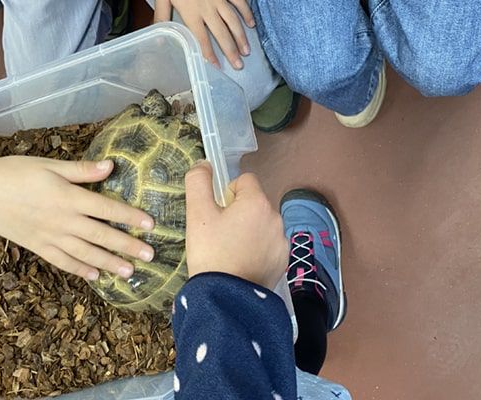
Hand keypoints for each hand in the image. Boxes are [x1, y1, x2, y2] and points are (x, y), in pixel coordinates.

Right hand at [0, 143, 155, 280]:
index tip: (151, 225)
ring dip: (109, 263)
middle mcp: (62, 221)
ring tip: (129, 273)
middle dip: (127, 247)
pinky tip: (95, 275)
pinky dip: (80, 269)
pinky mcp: (37, 246)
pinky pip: (62, 261)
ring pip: (85, 253)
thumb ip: (81, 170)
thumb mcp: (50, 165)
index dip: (130, 217)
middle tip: (150, 257)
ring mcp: (49, 237)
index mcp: (68, 197)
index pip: (107, 209)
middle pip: (101, 235)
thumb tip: (111, 166)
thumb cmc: (16, 171)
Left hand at [155, 0, 255, 69]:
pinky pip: (240, 2)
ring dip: (241, 37)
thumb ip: (162, 17)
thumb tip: (159, 38)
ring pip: (233, 20)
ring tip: (246, 51)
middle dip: (231, 51)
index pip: (201, 39)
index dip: (209, 55)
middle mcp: (207, 8)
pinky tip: (251, 24)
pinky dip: (247, 13)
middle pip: (221, 34)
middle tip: (239, 66)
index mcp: (190, 12)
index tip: (217, 68)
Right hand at [184, 161, 286, 288]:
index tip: (217, 212)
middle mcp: (275, 218)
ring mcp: (282, 241)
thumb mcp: (197, 214)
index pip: (245, 180)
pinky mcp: (283, 261)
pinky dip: (257, 249)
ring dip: (249, 231)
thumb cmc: (210, 253)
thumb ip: (198, 182)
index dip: (228, 192)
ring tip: (231, 252)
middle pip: (255, 203)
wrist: (225, 297)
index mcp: (257, 203)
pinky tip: (243, 264)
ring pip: (262, 225)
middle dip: (239, 213)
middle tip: (220, 235)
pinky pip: (269, 245)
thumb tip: (204, 164)